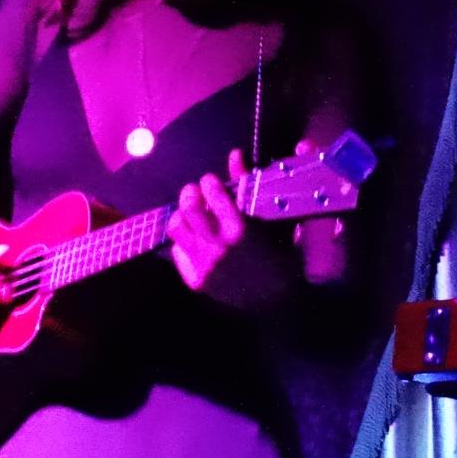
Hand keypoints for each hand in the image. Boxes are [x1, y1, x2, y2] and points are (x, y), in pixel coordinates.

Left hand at [168, 149, 291, 307]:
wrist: (278, 302)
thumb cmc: (281, 256)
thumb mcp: (272, 219)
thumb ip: (250, 185)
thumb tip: (235, 155)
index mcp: (241, 231)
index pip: (213, 194)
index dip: (209, 183)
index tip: (212, 182)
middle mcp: (218, 248)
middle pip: (187, 208)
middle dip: (190, 193)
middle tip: (196, 192)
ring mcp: (205, 266)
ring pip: (176, 228)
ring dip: (183, 216)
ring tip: (193, 215)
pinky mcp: (196, 281)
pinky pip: (177, 252)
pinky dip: (184, 241)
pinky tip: (197, 240)